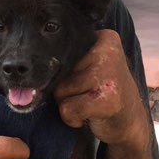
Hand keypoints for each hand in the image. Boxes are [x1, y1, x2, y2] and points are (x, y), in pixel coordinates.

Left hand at [54, 30, 150, 151]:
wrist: (130, 121)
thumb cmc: (102, 91)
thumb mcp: (90, 65)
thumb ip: (68, 61)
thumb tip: (28, 78)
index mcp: (104, 38)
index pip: (61, 52)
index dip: (62, 71)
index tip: (80, 78)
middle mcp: (108, 51)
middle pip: (58, 72)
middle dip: (65, 89)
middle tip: (87, 93)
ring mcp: (108, 75)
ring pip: (60, 91)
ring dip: (68, 104)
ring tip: (89, 103)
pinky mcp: (106, 99)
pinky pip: (67, 109)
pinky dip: (72, 118)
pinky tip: (89, 115)